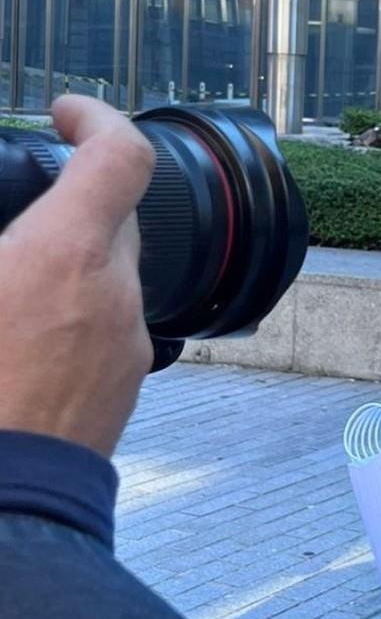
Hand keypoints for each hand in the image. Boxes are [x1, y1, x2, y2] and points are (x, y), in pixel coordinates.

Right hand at [0, 96, 154, 457]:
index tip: (66, 112)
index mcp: (63, 258)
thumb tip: (11, 244)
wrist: (6, 507)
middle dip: (73, 196)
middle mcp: (112, 292)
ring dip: (70, 258)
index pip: (120, 155)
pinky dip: (76, 306)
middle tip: (24, 200)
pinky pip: (110, 319)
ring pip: (111, 270)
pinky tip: (27, 331)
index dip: (97, 117)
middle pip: (115, 213)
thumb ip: (2, 243)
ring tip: (15, 278)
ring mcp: (128, 339)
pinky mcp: (128, 380)